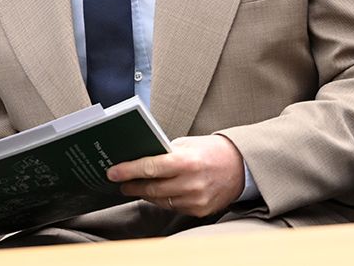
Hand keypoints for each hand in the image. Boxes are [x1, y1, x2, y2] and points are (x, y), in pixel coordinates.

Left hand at [106, 135, 244, 217]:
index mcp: (186, 161)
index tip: (112, 172)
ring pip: (160, 201)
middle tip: (120, 182)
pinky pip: (173, 207)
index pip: (150, 167)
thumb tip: (138, 156)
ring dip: (145, 194)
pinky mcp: (200, 210)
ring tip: (134, 187)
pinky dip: (162, 200)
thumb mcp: (187, 143)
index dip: (128, 171)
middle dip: (132, 185)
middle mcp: (191, 183)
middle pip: (152, 188)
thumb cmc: (211, 151)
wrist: (241, 167)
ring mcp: (196, 199)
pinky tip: (155, 193)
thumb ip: (164, 151)